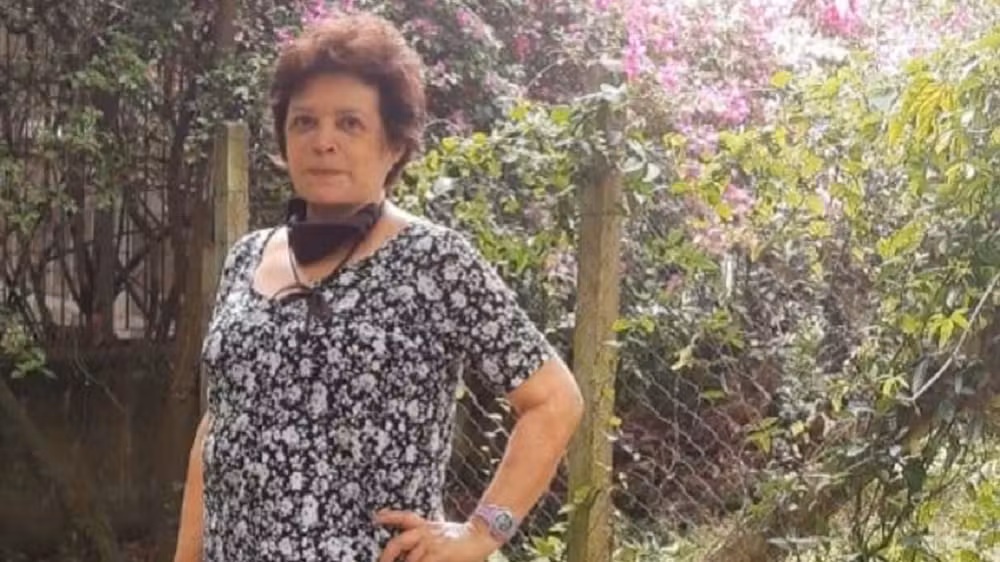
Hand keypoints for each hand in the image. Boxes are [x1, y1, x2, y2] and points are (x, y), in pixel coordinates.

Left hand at [375, 509, 501, 561]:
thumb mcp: (441, 533)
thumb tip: (412, 553)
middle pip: (399, 542)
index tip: (375, 517)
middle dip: (387, 555)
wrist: (482, 535)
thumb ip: (427, 540)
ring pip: (410, 559)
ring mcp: (432, 542)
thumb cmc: (462, 537)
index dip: (389, 517)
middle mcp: (426, 532)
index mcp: (426, 525)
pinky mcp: (439, 552)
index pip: (404, 518)